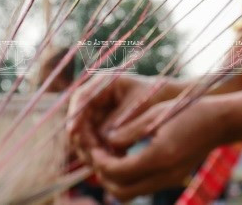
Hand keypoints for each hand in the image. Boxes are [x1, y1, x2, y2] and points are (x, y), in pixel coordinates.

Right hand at [66, 73, 182, 163]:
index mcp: (104, 83)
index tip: (74, 131)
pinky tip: (115, 159)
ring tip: (106, 159)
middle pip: (79, 119)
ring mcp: (98, 113)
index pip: (81, 98)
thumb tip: (103, 138)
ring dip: (93, 148)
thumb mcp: (138, 105)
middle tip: (94, 154)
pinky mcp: (102, 127)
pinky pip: (95, 141)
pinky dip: (102, 151)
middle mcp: (96, 97)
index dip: (75, 115)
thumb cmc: (155, 96)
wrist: (167, 100)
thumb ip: (119, 120)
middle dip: (84, 138)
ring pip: (85, 134)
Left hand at [90, 96, 224, 200]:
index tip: (93, 146)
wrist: (220, 121)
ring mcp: (169, 180)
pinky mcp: (172, 179)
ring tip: (109, 158)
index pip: (117, 172)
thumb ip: (128, 129)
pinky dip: (128, 178)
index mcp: (159, 157)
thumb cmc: (189, 110)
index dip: (100, 161)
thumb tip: (106, 141)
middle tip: (97, 156)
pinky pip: (143, 187)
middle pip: (121, 192)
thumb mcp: (155, 113)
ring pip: (131, 194)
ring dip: (115, 180)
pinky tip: (125, 158)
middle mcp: (164, 175)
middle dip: (104, 176)